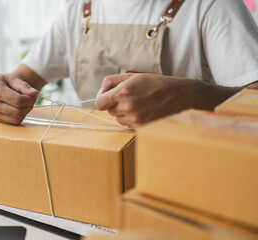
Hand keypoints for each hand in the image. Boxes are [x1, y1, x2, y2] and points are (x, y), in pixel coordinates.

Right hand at [0, 72, 38, 124]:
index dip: (30, 99)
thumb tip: (35, 93)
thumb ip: (23, 85)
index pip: (19, 101)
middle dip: (29, 106)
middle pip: (18, 112)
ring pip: (17, 119)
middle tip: (30, 99)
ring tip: (24, 103)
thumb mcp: (10, 78)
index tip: (33, 94)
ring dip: (25, 112)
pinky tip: (18, 107)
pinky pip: (13, 122)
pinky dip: (19, 116)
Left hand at [95, 73, 232, 127]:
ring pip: (119, 119)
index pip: (99, 103)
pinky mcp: (141, 127)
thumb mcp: (133, 76)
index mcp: (123, 92)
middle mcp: (127, 106)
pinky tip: (144, 111)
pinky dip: (133, 120)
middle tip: (130, 98)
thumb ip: (112, 82)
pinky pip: (128, 126)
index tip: (107, 99)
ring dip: (124, 114)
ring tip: (139, 104)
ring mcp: (135, 118)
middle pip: (109, 111)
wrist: (179, 95)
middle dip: (116, 105)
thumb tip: (100, 92)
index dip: (102, 100)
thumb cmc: (155, 84)